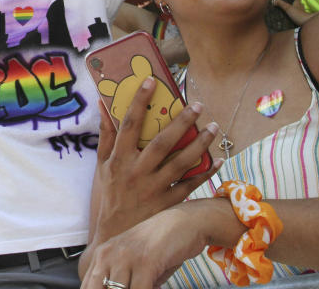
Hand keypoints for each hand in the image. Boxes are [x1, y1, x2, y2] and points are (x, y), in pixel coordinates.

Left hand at [81, 205, 207, 288]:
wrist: (186, 221)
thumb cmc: (162, 246)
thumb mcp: (135, 263)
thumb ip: (125, 282)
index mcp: (102, 255)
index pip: (88, 286)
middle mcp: (108, 254)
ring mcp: (126, 257)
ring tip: (144, 287)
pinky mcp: (145, 262)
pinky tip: (155, 288)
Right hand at [90, 78, 219, 244]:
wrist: (114, 237)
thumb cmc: (106, 197)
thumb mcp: (101, 166)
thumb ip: (105, 136)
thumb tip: (103, 105)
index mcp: (119, 159)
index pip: (129, 123)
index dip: (139, 101)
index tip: (151, 81)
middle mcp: (137, 171)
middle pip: (163, 141)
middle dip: (182, 121)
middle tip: (197, 105)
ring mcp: (154, 188)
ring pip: (181, 162)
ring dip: (200, 143)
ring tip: (213, 127)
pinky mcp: (168, 204)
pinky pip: (190, 185)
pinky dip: (205, 172)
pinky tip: (217, 160)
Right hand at [275, 0, 312, 25]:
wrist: (307, 23)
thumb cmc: (298, 14)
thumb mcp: (288, 8)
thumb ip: (281, 4)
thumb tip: (273, 0)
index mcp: (298, 4)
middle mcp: (301, 8)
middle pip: (299, 4)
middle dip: (295, 4)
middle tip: (290, 6)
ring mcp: (303, 13)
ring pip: (301, 10)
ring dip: (297, 10)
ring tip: (291, 12)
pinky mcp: (303, 19)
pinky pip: (300, 16)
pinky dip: (298, 16)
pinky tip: (294, 19)